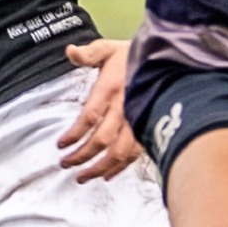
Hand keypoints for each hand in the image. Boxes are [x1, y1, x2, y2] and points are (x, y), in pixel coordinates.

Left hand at [57, 40, 141, 181]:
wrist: (166, 61)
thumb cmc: (133, 55)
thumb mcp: (108, 48)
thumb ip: (88, 53)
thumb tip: (70, 51)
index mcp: (111, 89)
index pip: (89, 117)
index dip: (74, 134)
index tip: (61, 145)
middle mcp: (125, 108)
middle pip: (101, 141)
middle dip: (81, 157)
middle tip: (65, 164)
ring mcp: (138, 121)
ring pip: (118, 153)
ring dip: (99, 168)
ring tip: (82, 177)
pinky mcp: (148, 130)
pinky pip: (134, 154)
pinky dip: (120, 168)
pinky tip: (107, 175)